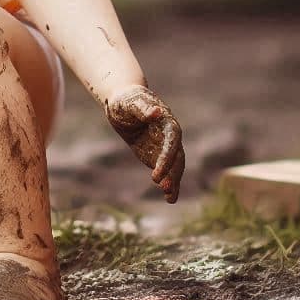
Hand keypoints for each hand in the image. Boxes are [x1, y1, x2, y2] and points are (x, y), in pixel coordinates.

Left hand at [106, 85, 184, 202]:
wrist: (122, 104)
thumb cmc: (126, 100)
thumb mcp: (130, 103)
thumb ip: (143, 109)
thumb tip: (156, 112)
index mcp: (167, 122)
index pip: (172, 141)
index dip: (167, 157)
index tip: (156, 172)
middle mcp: (170, 137)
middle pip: (177, 156)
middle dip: (172, 172)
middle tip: (163, 187)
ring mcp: (164, 148)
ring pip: (175, 167)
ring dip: (173, 181)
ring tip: (169, 197)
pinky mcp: (156, 156)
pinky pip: (166, 171)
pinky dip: (169, 184)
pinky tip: (169, 198)